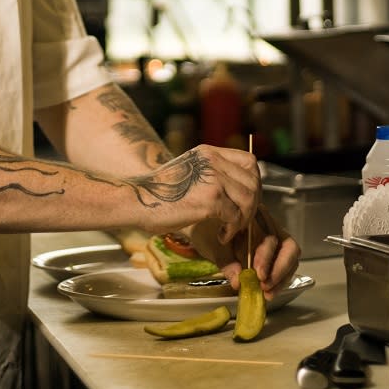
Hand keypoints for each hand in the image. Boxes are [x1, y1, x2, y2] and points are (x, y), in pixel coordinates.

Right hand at [136, 145, 259, 244]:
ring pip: (249, 199)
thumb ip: (212, 175)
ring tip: (231, 229)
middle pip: (253, 180)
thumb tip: (238, 192)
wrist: (136, 201)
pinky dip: (232, 229)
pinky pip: (236, 216)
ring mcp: (213, 178)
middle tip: (240, 219)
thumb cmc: (158, 194)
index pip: (249, 161)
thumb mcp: (189, 173)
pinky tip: (222, 235)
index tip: (246, 200)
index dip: (253, 182)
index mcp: (208, 153)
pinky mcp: (211, 198)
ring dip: (244, 219)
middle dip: (253, 204)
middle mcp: (213, 161)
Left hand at [191, 206, 301, 299]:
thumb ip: (226, 261)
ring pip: (290, 259)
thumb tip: (238, 281)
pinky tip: (267, 293)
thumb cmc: (206, 231)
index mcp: (255, 217)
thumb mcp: (212, 245)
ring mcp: (273, 240)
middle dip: (279, 270)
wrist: (201, 229)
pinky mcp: (272, 254)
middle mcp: (269, 226)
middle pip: (288, 247)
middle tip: (264, 286)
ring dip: (281, 279)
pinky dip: (277, 281)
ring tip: (267, 294)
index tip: (258, 274)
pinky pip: (282, 267)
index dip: (267, 257)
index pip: (271, 236)